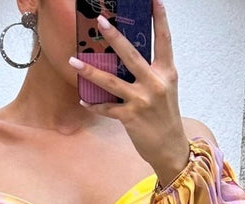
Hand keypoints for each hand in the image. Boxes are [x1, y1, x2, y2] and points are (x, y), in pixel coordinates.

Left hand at [69, 0, 189, 186]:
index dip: (159, 18)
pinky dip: (94, 104)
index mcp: (166, 73)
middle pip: (131, 55)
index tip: (153, 0)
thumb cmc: (166, 118)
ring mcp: (142, 100)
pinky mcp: (130, 117)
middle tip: (101, 20)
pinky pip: (107, 108)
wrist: (171, 148)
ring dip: (90, 71)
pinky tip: (83, 98)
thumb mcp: (165, 90)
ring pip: (112, 81)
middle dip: (114, 37)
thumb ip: (151, 72)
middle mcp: (155, 83)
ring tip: (73, 61)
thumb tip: (127, 56)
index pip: (164, 40)